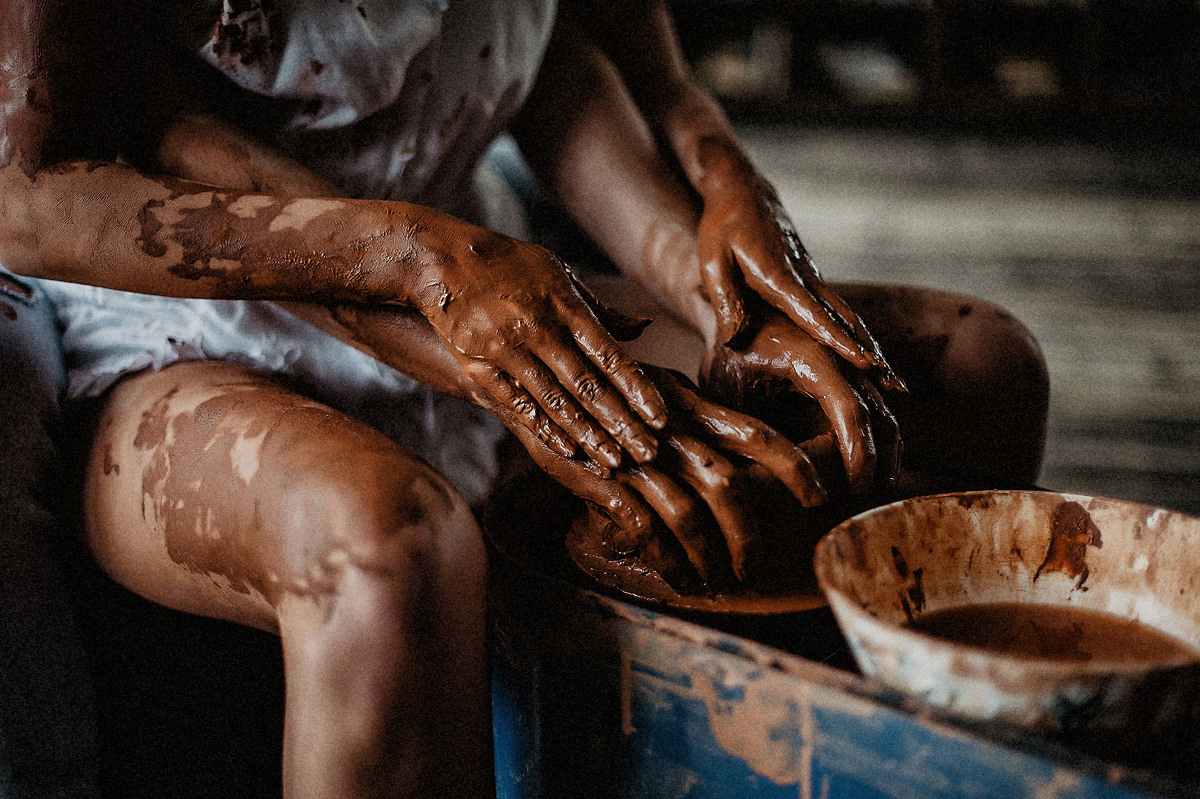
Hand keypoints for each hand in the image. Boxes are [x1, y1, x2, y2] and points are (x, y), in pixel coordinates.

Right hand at [403, 217, 667, 468]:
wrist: (441, 261)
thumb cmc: (511, 266)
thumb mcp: (559, 274)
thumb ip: (601, 310)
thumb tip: (644, 328)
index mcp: (565, 305)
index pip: (609, 354)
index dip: (637, 389)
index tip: (661, 417)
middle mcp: (539, 328)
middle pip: (587, 385)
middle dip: (620, 423)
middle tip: (648, 453)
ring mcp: (509, 349)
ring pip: (555, 401)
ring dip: (587, 435)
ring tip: (614, 461)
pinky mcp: (481, 365)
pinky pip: (519, 404)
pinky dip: (545, 428)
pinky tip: (569, 450)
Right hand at [490, 361, 828, 587]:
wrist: (531, 379)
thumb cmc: (600, 394)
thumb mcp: (653, 389)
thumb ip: (694, 413)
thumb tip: (744, 443)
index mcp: (689, 404)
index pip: (756, 433)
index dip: (794, 467)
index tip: (818, 496)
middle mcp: (669, 428)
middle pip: (728, 484)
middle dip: (748, 535)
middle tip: (751, 568)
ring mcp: (635, 453)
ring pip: (687, 512)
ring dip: (707, 556)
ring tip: (713, 584)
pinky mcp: (600, 477)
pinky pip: (643, 525)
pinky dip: (665, 556)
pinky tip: (674, 576)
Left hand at [692, 139, 901, 389]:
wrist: (744, 191)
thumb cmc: (722, 226)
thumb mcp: (712, 261)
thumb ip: (725, 299)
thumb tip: (733, 342)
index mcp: (778, 276)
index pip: (813, 314)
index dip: (838, 340)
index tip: (865, 363)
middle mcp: (804, 278)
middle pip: (844, 320)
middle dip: (870, 353)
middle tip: (897, 386)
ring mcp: (812, 278)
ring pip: (847, 316)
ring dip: (871, 347)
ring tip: (894, 381)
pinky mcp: (811, 280)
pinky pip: (838, 311)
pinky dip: (857, 334)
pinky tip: (869, 355)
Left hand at [702, 309, 900, 498]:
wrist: (735, 308)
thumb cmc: (726, 352)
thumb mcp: (729, 387)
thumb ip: (747, 424)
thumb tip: (762, 471)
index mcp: (813, 357)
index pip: (851, 411)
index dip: (858, 454)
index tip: (857, 488)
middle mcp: (841, 356)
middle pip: (878, 412)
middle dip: (879, 458)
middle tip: (872, 497)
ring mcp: (848, 360)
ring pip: (883, 407)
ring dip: (885, 447)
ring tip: (879, 485)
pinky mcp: (847, 368)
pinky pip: (873, 400)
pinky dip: (877, 431)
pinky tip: (875, 463)